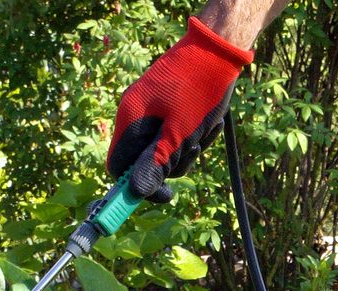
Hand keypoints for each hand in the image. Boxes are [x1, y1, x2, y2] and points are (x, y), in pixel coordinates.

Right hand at [107, 17, 255, 202]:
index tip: (167, 194)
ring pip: (160, 149)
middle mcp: (133, 113)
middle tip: (194, 147)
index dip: (138, 186)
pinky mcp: (164, 106)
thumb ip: (156, 162)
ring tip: (204, 132)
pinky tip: (208, 124)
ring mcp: (148, 109)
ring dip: (185, 150)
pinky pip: (171, 134)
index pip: (119, 167)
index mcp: (130, 119)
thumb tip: (135, 191)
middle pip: (142, 160)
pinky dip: (189, 136)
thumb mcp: (180, 132)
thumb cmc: (200, 89)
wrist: (219, 49)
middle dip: (171, 163)